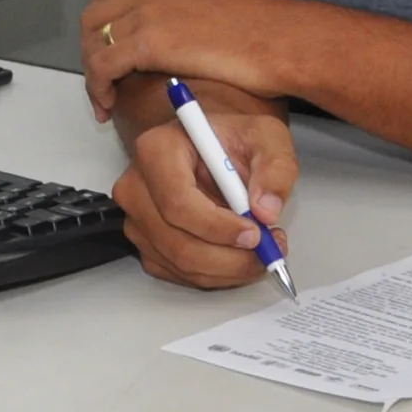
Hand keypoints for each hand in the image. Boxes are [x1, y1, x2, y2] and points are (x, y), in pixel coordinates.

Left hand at [81, 0, 313, 117]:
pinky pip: (102, 67)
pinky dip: (97, 88)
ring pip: (94, 41)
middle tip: (102, 75)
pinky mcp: (149, 43)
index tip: (108, 42)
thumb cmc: (270, 23)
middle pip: (96, 12)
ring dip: (93, 73)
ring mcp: (149, 10)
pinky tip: (107, 106)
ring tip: (104, 98)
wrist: (281, 40)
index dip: (104, 16)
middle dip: (91, 46)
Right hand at [111, 88, 298, 289]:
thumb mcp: (267, 138)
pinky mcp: (146, 242)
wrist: (216, 148)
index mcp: (157, 150)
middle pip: (177, 242)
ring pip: (180, 263)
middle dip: (229, 258)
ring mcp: (137, 218)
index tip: (255, 234)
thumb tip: (266, 210)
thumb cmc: (234, 139)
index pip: (178, 202)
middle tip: (269, 252)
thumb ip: (275, 168)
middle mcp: (136, 186)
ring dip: (227, 269)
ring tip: (262, 251)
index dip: (218, 227)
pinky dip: (215, 274)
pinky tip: (238, 255)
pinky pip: (179, 273)